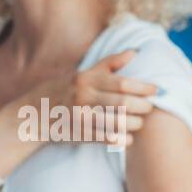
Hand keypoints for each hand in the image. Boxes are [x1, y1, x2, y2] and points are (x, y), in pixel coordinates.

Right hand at [11, 51, 157, 147]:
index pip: (122, 82)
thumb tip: (134, 52)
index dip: (144, 87)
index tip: (157, 90)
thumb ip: (109, 64)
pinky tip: (127, 138)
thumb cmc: (64, 91)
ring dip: (134, 124)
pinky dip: (122, 139)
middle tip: (149, 108)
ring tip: (139, 123)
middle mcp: (83, 95)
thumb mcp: (83, 73)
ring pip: (118, 122)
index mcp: (86, 78)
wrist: (35, 113)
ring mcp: (80, 115)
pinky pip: (107, 138)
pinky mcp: (79, 133)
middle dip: (142, 107)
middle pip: (123, 103)